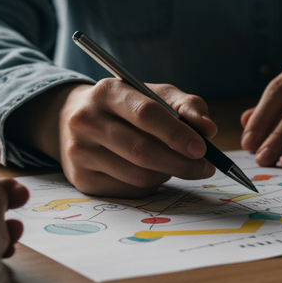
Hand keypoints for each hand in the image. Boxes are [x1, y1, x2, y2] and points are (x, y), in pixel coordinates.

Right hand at [11, 79, 216, 197]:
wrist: (72, 120)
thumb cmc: (125, 106)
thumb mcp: (154, 94)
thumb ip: (186, 106)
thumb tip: (209, 130)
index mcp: (107, 92)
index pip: (146, 114)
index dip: (177, 134)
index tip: (202, 148)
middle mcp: (87, 121)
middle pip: (142, 150)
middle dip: (180, 163)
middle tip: (204, 168)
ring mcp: (80, 152)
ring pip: (138, 175)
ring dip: (167, 174)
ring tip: (174, 164)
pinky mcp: (82, 178)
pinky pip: (129, 190)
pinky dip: (150, 185)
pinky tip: (151, 171)